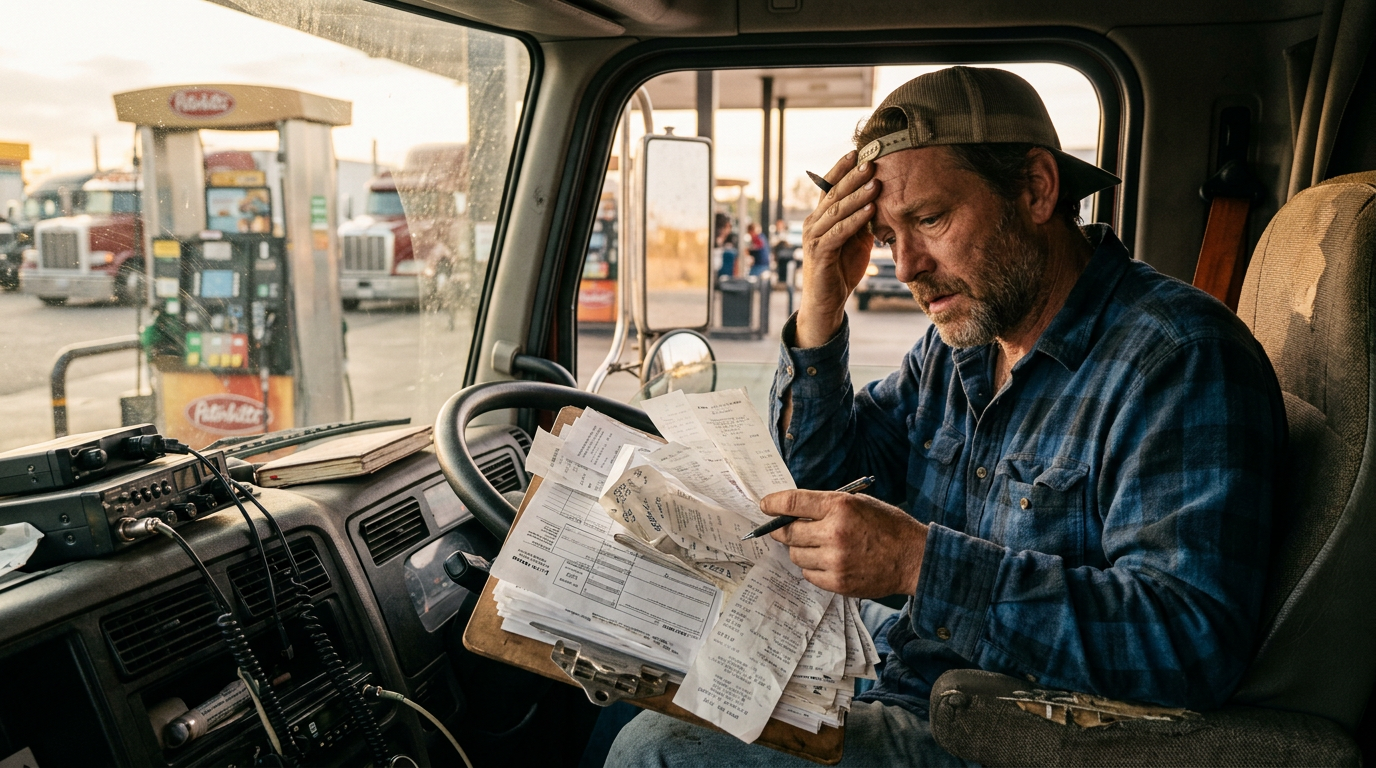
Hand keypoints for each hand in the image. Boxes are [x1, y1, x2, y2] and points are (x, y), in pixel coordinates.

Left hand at [761, 490, 926, 597]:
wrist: (914, 559)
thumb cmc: (888, 526)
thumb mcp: (860, 503)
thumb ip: (828, 505)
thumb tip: (795, 509)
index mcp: (840, 506)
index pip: (794, 502)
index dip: (773, 503)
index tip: (764, 505)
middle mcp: (834, 532)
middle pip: (788, 532)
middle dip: (781, 529)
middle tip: (781, 528)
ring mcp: (835, 560)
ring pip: (796, 554)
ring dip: (799, 549)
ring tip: (815, 545)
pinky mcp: (837, 582)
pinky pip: (808, 574)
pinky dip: (811, 567)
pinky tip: (826, 561)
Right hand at [796, 152, 880, 347]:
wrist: (826, 302)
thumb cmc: (841, 270)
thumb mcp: (856, 239)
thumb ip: (863, 220)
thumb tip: (881, 199)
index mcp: (820, 217)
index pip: (830, 187)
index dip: (842, 169)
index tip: (859, 151)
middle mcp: (813, 223)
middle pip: (833, 194)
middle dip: (853, 176)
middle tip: (872, 160)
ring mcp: (813, 237)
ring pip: (836, 210)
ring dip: (857, 195)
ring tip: (876, 181)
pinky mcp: (819, 253)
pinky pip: (838, 232)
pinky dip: (855, 220)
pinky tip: (871, 209)